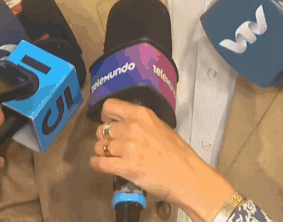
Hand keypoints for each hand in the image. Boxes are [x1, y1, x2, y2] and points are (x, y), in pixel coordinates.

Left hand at [90, 99, 233, 221]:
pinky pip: (99, 163)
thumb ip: (141, 123)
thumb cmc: (177, 152)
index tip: (109, 123)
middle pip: (102, 129)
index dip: (106, 116)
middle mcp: (132, 127)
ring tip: (110, 157)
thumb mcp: (160, 126)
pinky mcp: (125, 167)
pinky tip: (100, 165)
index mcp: (141, 114)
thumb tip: (124, 124)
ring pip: (99, 146)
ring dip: (102, 152)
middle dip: (104, 138)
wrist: (186, 174)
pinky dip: (96, 164)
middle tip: (113, 145)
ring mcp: (128, 147)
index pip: (109, 106)